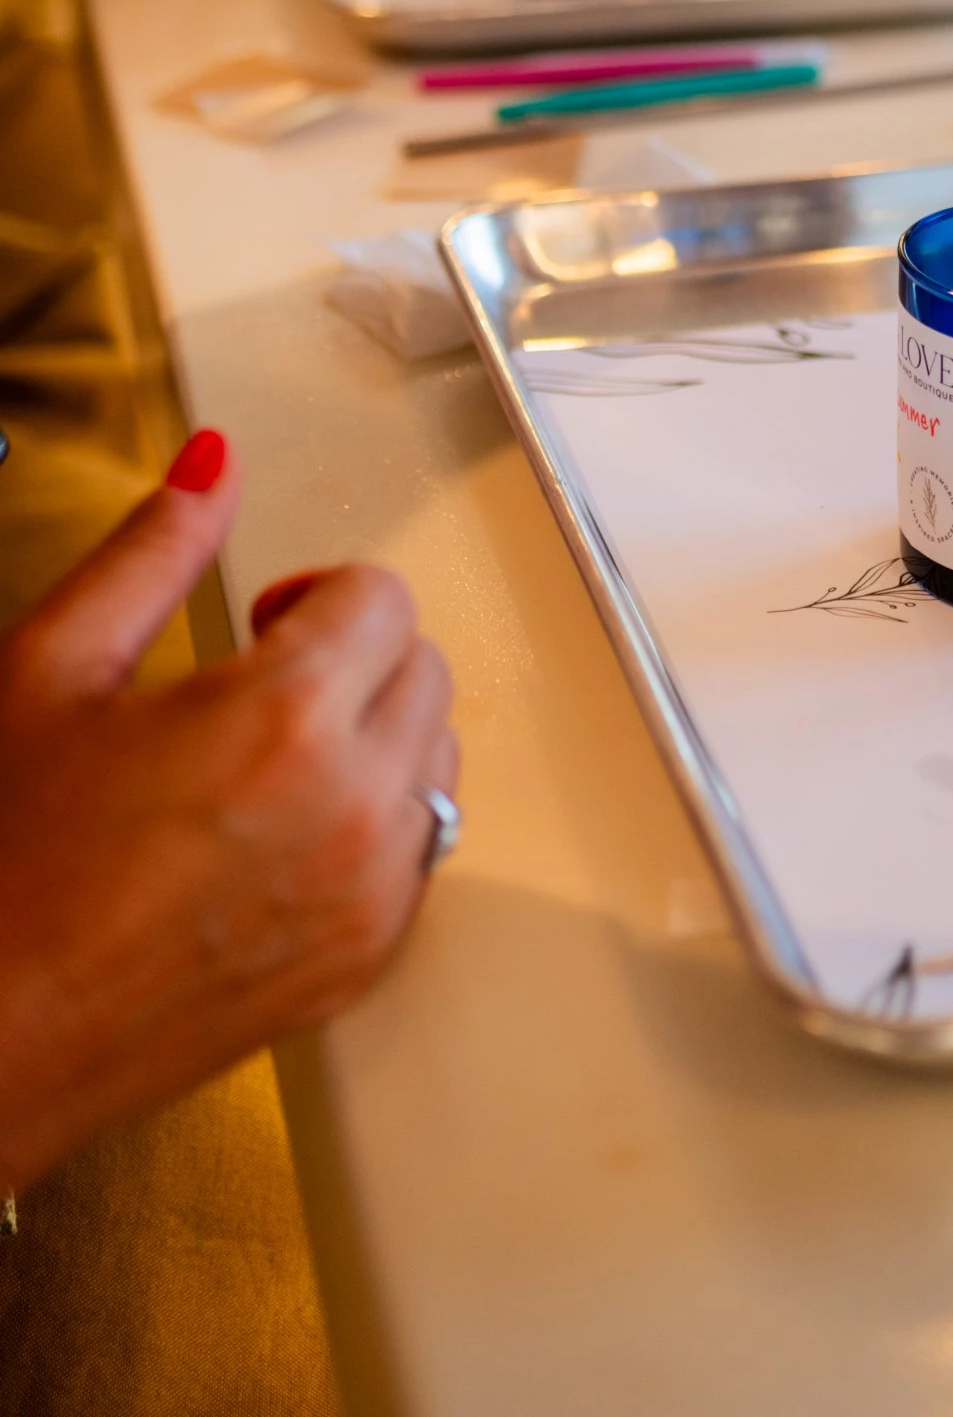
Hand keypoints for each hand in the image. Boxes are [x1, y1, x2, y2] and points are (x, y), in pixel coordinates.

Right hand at [0, 433, 456, 1195]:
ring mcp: (368, 895)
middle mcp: (353, 810)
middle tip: (253, 684)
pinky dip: (375, 822)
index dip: (315, 593)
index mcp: (285, 722)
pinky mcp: (363, 962)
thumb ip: (153, 550)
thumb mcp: (53, 671)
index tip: (259, 620)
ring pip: (434, 757)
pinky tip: (276, 832)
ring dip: (371, 735)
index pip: (382, 598)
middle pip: (423, 669)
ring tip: (261, 761)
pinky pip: (420, 849)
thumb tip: (212, 465)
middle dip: (350, 656)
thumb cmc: (2, 871)